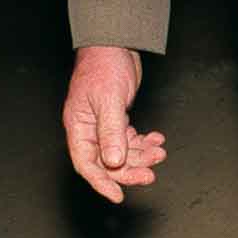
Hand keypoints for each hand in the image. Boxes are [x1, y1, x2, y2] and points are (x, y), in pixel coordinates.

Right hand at [62, 45, 166, 202]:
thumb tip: (113, 162)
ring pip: (122, 152)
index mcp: (78, 126)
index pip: (86, 164)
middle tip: (150, 174)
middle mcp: (89, 128)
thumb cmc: (104, 64)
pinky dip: (144, 142)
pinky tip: (156, 139)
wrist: (115, 42)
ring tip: (159, 151)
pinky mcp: (117, 119)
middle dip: (130, 169)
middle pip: (108, 162)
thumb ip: (111, 131)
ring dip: (141, 155)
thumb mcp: (108, 99)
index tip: (118, 196)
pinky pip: (130, 139)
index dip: (102, 182)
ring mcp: (104, 124)